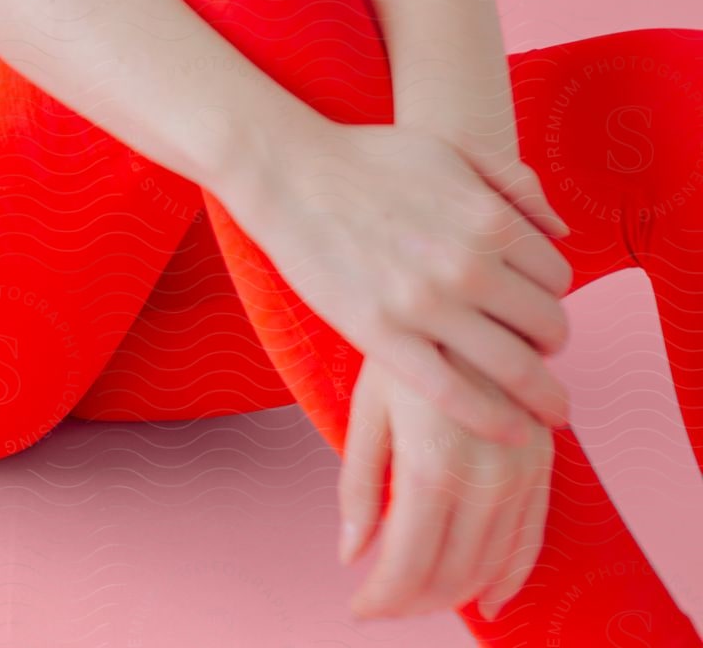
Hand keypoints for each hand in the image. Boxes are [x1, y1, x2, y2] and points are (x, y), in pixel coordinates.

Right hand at [239, 118, 573, 441]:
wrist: (292, 173)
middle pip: (546, 325)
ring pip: (514, 368)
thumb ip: (512, 181)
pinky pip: (455, 394)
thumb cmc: (370, 159)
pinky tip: (512, 432)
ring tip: (547, 410)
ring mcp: (425, 304)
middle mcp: (466, 263)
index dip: (553, 297)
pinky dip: (494, 421)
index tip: (537, 307)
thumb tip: (560, 231)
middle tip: (541, 354)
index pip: (557, 277)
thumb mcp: (450, 149)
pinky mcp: (384, 337)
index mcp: (487, 217)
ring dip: (541, 394)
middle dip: (552, 345)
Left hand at [337, 351, 554, 621]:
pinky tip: (491, 596)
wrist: (468, 289)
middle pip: (451, 572)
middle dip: (414, 599)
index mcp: (432, 463)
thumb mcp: (367, 406)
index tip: (359, 607)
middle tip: (385, 601)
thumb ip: (360, 485)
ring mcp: (521, 471)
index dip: (382, 598)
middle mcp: (484, 475)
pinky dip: (511, 573)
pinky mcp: (544, 460)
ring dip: (456, 591)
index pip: (408, 564)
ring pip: (491, 562)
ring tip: (422, 594)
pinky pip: (533, 535)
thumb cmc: (404, 341)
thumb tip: (351, 554)